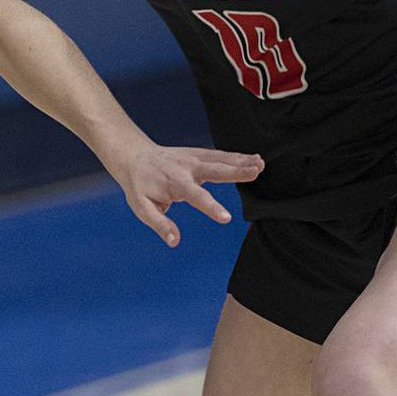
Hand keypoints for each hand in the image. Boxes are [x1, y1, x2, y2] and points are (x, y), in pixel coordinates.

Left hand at [110, 142, 263, 246]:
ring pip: (221, 159)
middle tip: (256, 172)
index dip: (211, 208)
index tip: (227, 218)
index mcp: (175, 183)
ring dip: (242, 161)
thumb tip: (174, 241)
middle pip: (215, 170)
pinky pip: (220, 155)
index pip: (196, 197)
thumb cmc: (140, 186)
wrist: (135, 157)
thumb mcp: (142, 208)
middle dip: (236, 171)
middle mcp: (187, 167)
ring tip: (261, 164)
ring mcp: (194, 158)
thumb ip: (159, 223)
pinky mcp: (199, 154)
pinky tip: (255, 159)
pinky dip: (238, 156)